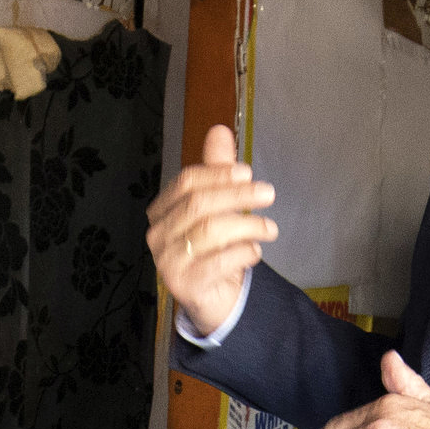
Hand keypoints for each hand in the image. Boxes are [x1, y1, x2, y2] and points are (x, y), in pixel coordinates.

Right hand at [147, 123, 276, 333]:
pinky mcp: (184, 286)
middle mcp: (158, 235)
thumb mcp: (218, 206)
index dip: (219, 174)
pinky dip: (242, 253)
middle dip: (238, 195)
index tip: (248, 172)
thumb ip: (217, 171)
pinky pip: (218, 263)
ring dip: (247, 226)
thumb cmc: (214, 249)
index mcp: (162, 210)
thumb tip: (220, 130)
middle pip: (199, 204)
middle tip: (269, 193)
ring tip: (270, 228)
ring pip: (210, 232)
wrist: (212, 299)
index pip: (187, 182)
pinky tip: (256, 252)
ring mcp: (168, 262)